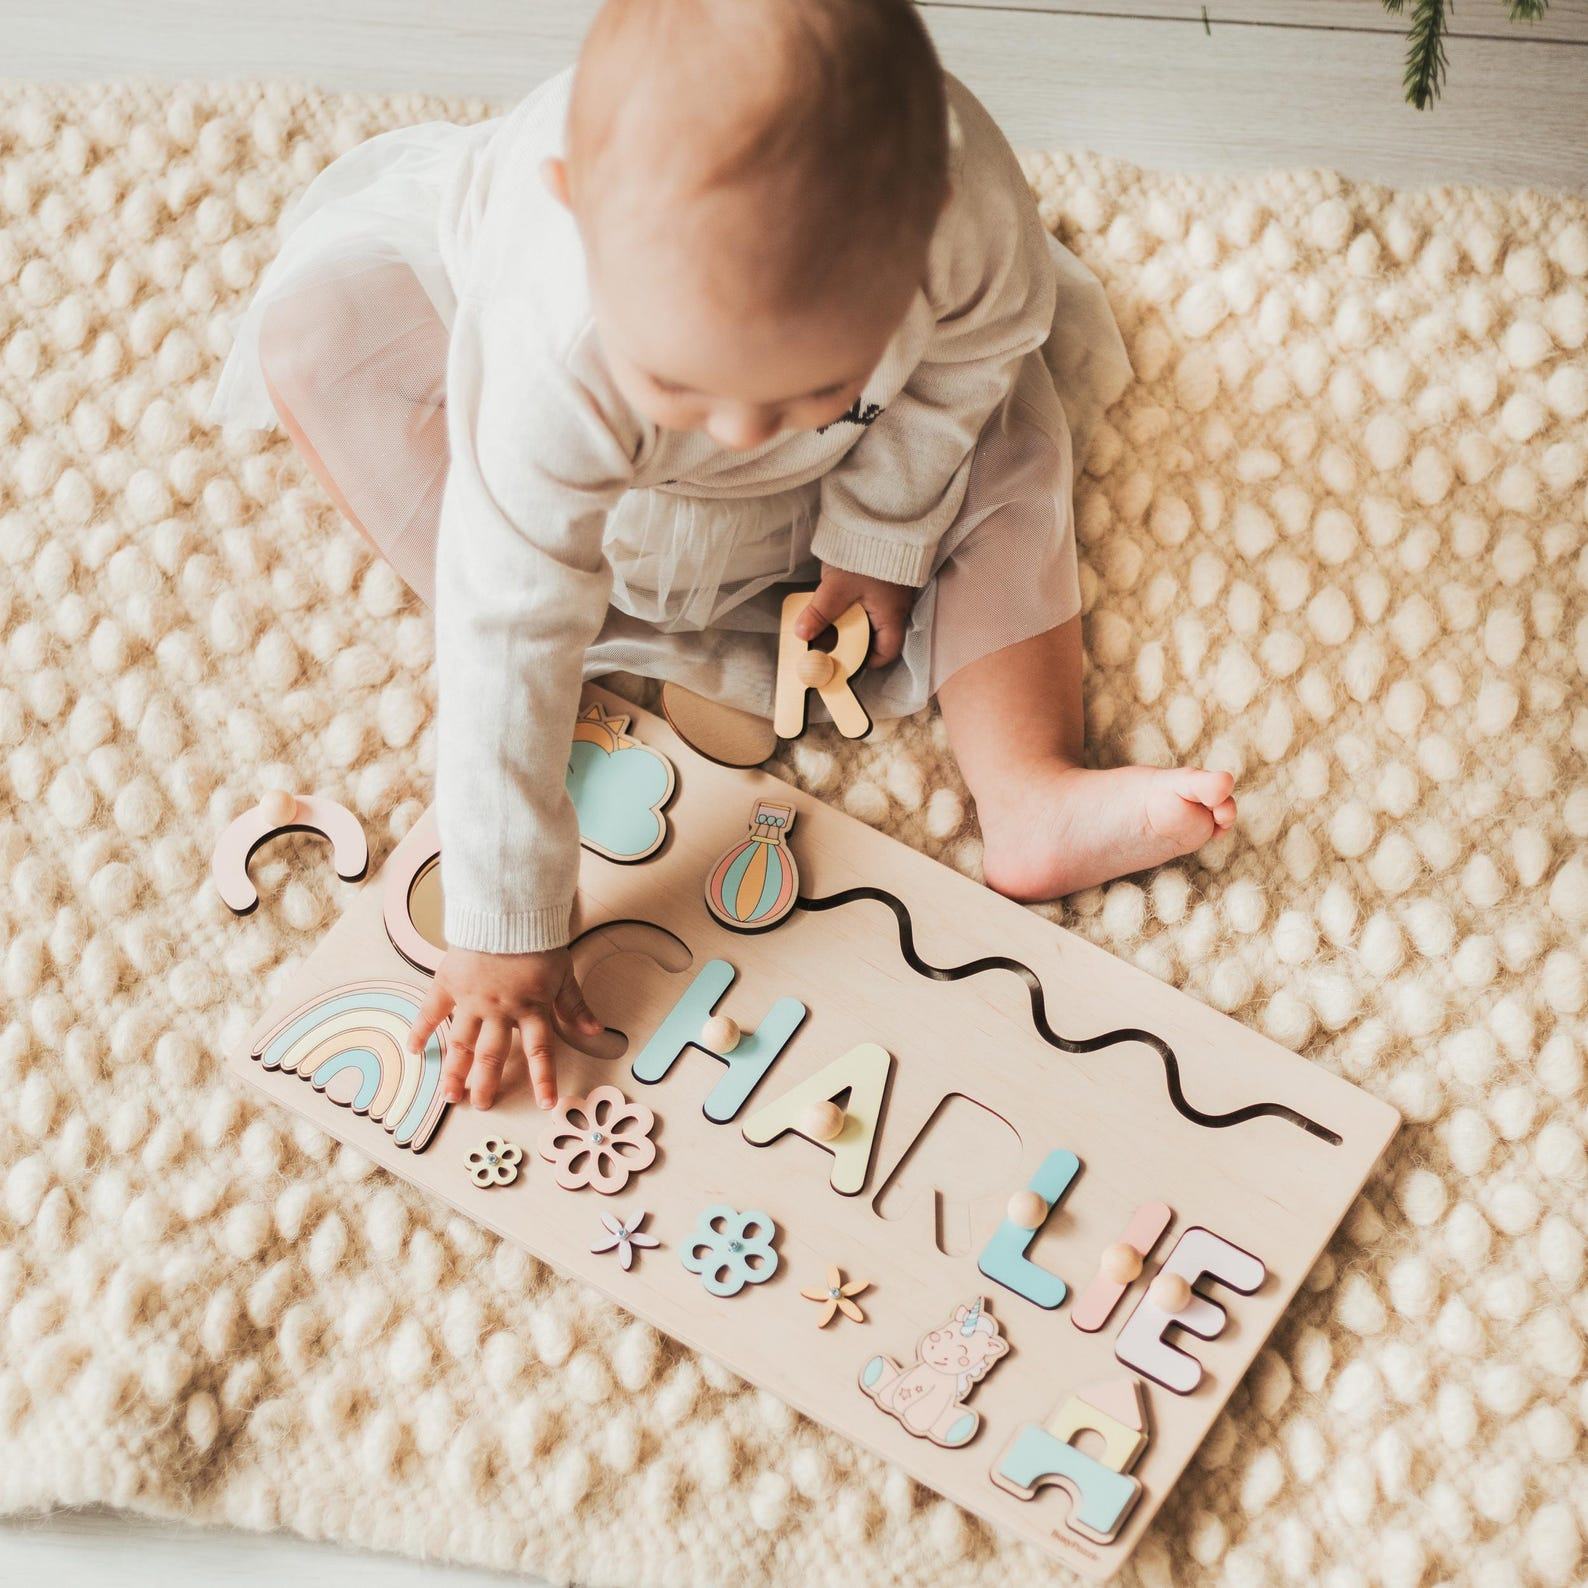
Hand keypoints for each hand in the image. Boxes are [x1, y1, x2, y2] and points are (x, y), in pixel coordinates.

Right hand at [408, 946, 601, 1110]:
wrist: (507, 909)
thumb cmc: (537, 939)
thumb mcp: (563, 972)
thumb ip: (575, 1005)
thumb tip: (597, 1031)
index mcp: (531, 1008)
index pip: (540, 1051)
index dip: (544, 1079)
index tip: (546, 1104)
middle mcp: (500, 1010)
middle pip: (493, 1055)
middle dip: (487, 1084)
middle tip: (482, 1105)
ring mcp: (472, 1000)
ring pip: (462, 1043)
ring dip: (455, 1071)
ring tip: (450, 1096)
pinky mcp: (449, 984)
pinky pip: (431, 1011)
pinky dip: (421, 1030)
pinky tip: (414, 1051)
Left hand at [794, 565, 916, 669]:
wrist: (879, 520)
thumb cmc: (864, 556)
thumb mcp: (836, 588)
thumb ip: (820, 613)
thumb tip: (803, 634)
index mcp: (891, 614)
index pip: (888, 651)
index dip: (869, 662)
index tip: (847, 661)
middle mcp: (896, 607)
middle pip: (878, 636)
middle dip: (854, 643)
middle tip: (831, 644)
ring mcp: (890, 593)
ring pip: (871, 619)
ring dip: (851, 624)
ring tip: (829, 625)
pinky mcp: (882, 580)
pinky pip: (869, 603)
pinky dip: (853, 609)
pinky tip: (836, 605)